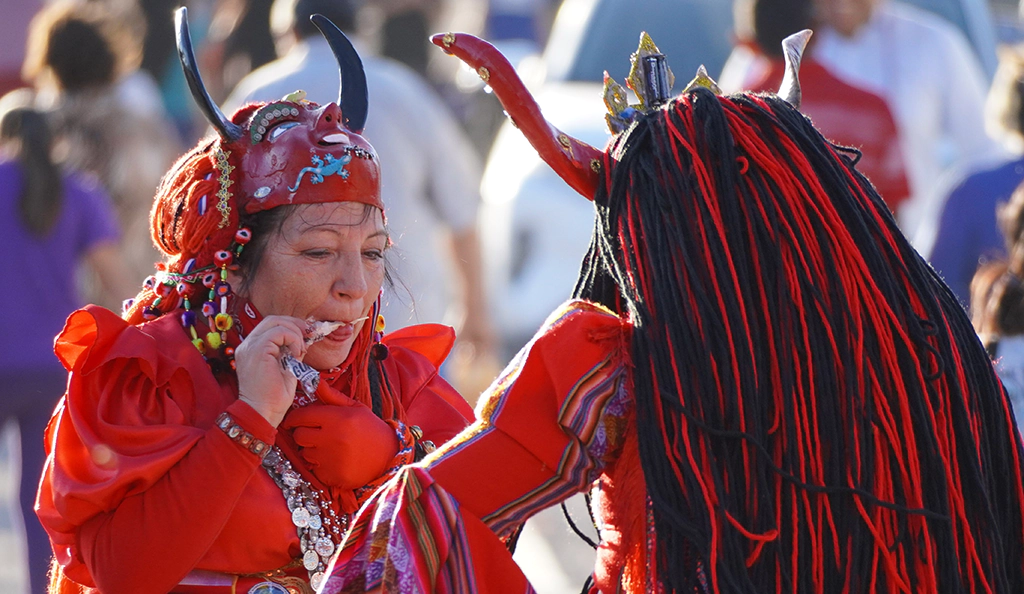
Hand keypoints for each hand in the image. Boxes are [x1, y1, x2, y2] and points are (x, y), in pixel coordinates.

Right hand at [234, 315, 307, 426]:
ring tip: (301, 350)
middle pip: (272, 320)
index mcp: (252, 349)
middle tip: (309, 335)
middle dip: (294, 324)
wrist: (263, 413)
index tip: (306, 335)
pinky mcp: (258, 350)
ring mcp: (250, 346)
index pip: (270, 326)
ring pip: (275, 322)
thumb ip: (290, 352)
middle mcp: (247, 345)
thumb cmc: (273, 398)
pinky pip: (279, 332)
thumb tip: (303, 340)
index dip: (290, 326)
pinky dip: (292, 339)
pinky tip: (296, 353)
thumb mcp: (286, 368)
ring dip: (295, 332)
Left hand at [281, 403, 398, 489]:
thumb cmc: (370, 429)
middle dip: (303, 433)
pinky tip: (334, 461)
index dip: (294, 417)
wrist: (389, 456)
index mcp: (337, 418)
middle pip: (299, 436)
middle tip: (314, 433)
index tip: (293, 420)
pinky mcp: (332, 476)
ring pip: (304, 453)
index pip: (302, 416)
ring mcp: (331, 459)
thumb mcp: (355, 408)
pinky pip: (314, 469)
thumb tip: (314, 381)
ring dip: (311, 450)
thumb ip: (332, 396)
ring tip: (328, 447)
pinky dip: (320, 465)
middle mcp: (332, 438)